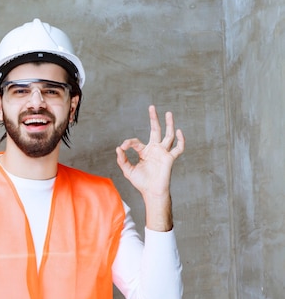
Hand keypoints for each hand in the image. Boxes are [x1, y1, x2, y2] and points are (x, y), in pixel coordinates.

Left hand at [116, 105, 184, 230]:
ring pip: (168, 135)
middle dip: (153, 119)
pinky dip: (180, 140)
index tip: (123, 147)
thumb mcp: (128, 170)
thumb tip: (118, 148)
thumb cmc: (141, 183)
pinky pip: (178, 148)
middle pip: (155, 130)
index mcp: (145, 152)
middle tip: (151, 107)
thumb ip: (122, 160)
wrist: (151, 192)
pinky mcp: (170, 158)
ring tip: (168, 113)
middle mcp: (155, 150)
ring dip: (169, 124)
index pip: (136, 142)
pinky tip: (179, 131)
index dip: (128, 143)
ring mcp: (163, 153)